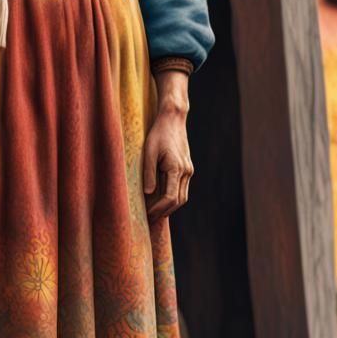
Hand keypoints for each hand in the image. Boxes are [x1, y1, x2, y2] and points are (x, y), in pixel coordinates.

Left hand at [143, 73, 192, 218]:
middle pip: (179, 201)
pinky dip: (173, 197)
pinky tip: (161, 199)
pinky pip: (182, 188)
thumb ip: (149, 173)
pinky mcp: (187, 167)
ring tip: (154, 211)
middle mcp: (186, 171)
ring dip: (170, 206)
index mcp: (177, 169)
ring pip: (182, 196)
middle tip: (150, 218)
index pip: (170, 198)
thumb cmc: (158, 134)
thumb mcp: (148, 152)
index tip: (147, 214)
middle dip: (164, 211)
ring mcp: (188, 170)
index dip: (159, 209)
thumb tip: (148, 194)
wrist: (173, 119)